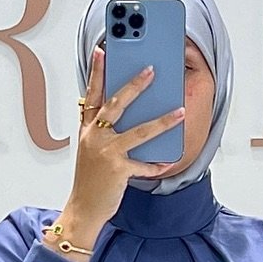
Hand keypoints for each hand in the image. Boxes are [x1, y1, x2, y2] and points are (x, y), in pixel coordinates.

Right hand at [43, 46, 186, 251]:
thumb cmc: (90, 181)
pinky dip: (157, 165)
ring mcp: (106, 153)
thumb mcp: (91, 151)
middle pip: (116, 104)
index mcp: (87, 130)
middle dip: (135, 85)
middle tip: (151, 70)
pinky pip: (144, 166)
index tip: (102, 51)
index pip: (92, 95)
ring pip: (139, 132)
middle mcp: (94, 137)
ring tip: (179, 111)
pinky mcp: (118, 170)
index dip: (96, 72)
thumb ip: (103, 132)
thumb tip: (131, 117)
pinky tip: (169, 161)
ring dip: (162, 121)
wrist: (83, 210)